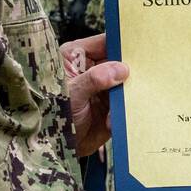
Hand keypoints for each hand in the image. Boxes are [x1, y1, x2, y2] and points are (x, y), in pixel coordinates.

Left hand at [63, 34, 127, 156]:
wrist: (54, 147)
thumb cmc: (51, 113)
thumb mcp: (71, 93)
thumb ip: (94, 79)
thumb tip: (121, 69)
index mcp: (78, 56)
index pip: (105, 42)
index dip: (122, 44)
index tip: (140, 48)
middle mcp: (93, 69)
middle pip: (120, 62)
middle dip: (130, 71)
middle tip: (137, 78)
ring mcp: (103, 88)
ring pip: (126, 83)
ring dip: (126, 94)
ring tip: (117, 107)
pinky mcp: (111, 107)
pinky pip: (125, 104)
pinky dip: (123, 111)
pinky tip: (110, 121)